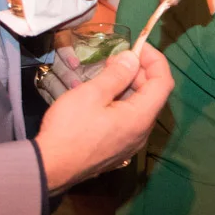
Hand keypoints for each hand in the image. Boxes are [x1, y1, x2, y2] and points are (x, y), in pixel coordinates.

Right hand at [36, 42, 173, 192]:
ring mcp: (130, 144)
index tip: (137, 46)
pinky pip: (129, 120)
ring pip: (140, 108)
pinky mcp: (118, 150)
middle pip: (153, 95)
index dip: (155, 59)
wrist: (51, 168)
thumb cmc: (70, 128)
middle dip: (140, 71)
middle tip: (116, 58)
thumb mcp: (92, 94)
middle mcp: (142, 133)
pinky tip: (103, 96)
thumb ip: (116, 74)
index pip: (163, 82)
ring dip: (130, 86)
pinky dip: (123, 102)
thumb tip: (133, 58)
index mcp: (140, 118)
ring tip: (107, 73)